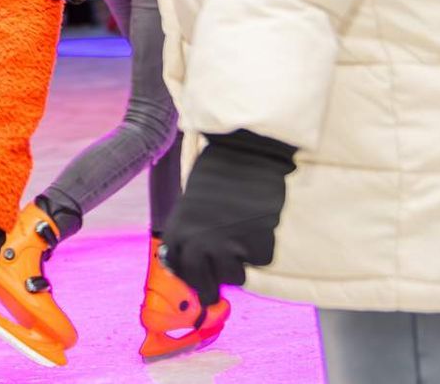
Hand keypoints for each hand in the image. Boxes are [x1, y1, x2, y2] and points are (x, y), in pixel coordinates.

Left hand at [159, 131, 296, 305]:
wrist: (244, 152)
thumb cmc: (214, 175)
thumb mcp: (189, 205)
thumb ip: (186, 235)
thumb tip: (180, 267)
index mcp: (178, 233)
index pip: (181, 272)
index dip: (190, 278)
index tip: (199, 278)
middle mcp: (200, 245)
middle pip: (206, 286)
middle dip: (213, 286)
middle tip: (220, 282)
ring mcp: (229, 247)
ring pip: (235, 277)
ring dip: (239, 264)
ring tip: (240, 238)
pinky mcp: (257, 245)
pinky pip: (260, 261)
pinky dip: (260, 248)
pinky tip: (257, 225)